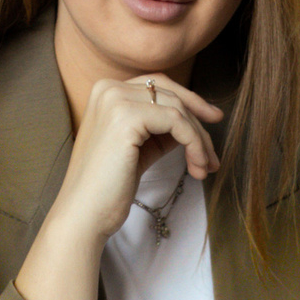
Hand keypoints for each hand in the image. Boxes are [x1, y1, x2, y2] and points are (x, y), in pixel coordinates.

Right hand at [17, 75, 222, 299]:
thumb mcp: (139, 148)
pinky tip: (197, 166)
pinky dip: (195, 144)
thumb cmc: (109, 188)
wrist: (84, 214)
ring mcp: (116, 100)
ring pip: (178, 109)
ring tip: (206, 168)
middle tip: (215, 153)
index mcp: (107, 91)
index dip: (189, 101)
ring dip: (200, 140)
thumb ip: (160, 130)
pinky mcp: (127, 118)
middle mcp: (109, 88)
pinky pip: (177, 123)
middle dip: (199, 123)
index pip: (158, 85)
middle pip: (171, 94)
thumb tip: (195, 123)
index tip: (212, 121)